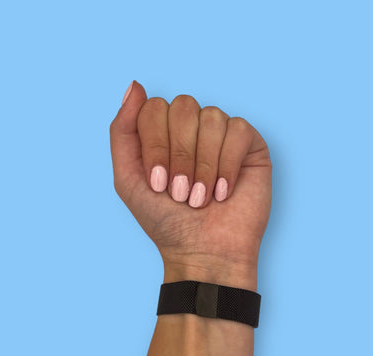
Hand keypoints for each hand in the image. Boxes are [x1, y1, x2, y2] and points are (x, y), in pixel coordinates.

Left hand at [109, 81, 271, 290]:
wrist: (203, 252)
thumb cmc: (166, 221)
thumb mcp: (128, 179)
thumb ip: (123, 131)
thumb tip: (135, 85)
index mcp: (163, 133)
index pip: (153, 108)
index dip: (155, 146)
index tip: (158, 185)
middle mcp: (192, 129)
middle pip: (183, 107)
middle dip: (179, 155)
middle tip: (181, 193)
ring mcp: (221, 135)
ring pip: (211, 117)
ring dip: (203, 165)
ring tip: (202, 198)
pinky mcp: (250, 146)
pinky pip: (237, 130)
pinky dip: (227, 165)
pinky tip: (224, 192)